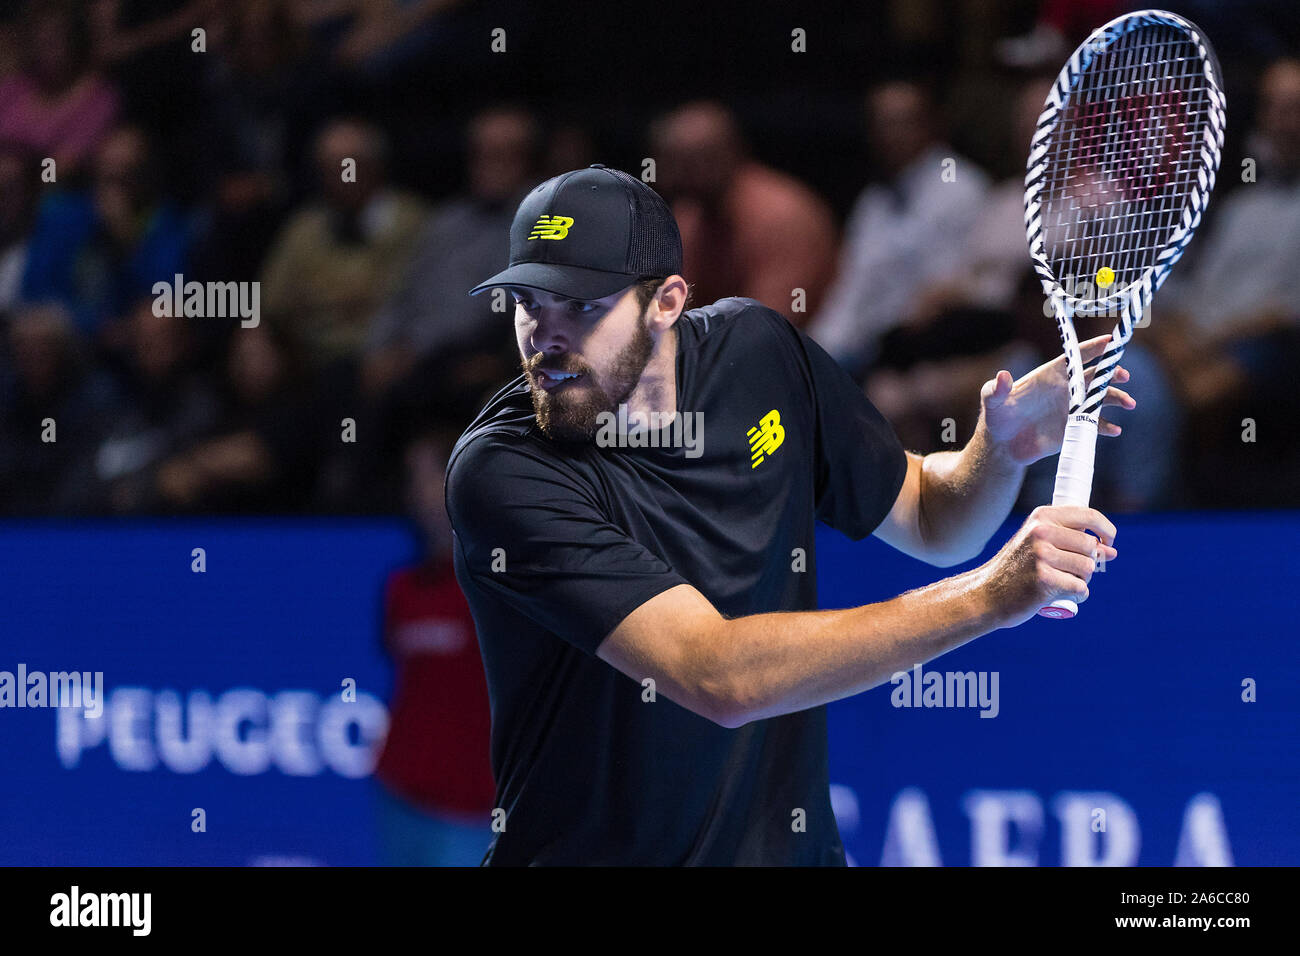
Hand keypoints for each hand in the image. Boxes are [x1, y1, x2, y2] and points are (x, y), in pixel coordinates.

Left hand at [980, 335, 1135, 464]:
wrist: (1003, 446)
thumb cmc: (997, 417)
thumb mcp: (992, 400)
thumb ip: (997, 388)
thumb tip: (1003, 375)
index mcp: (1051, 374)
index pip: (1075, 357)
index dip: (1092, 348)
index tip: (1110, 340)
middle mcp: (1066, 388)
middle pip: (1095, 375)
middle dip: (1112, 372)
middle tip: (1123, 375)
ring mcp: (1072, 408)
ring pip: (1101, 398)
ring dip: (1117, 398)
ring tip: (1129, 403)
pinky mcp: (1073, 427)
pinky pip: (1095, 425)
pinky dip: (1106, 427)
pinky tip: (1115, 430)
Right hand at [980, 505, 1117, 627]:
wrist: (987, 593)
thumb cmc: (1017, 569)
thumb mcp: (1040, 545)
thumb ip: (1072, 542)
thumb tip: (1111, 551)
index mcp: (1042, 517)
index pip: (1089, 516)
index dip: (1106, 530)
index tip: (1108, 543)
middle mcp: (1041, 532)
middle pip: (1091, 546)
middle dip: (1089, 562)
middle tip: (1071, 572)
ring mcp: (1042, 555)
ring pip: (1088, 568)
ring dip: (1082, 580)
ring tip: (1063, 583)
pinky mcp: (1045, 580)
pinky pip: (1080, 588)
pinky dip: (1078, 596)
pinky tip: (1063, 596)